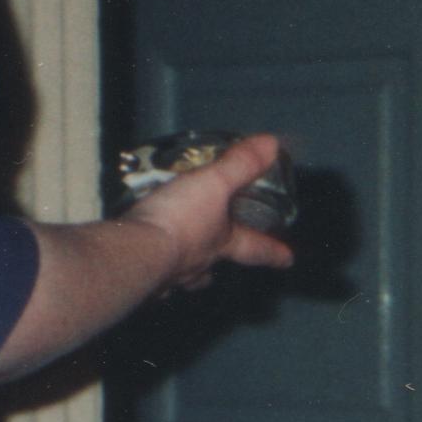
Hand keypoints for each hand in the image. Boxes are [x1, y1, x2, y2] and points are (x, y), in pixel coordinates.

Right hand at [124, 132, 294, 290]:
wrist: (133, 252)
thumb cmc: (180, 221)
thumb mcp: (214, 185)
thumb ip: (239, 165)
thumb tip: (272, 146)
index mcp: (221, 245)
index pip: (256, 249)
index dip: (273, 251)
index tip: (288, 259)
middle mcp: (198, 265)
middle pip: (212, 268)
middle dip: (215, 264)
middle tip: (215, 262)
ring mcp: (168, 275)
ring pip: (181, 274)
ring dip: (181, 266)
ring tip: (174, 254)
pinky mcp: (137, 274)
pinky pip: (147, 270)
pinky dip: (147, 262)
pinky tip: (139, 254)